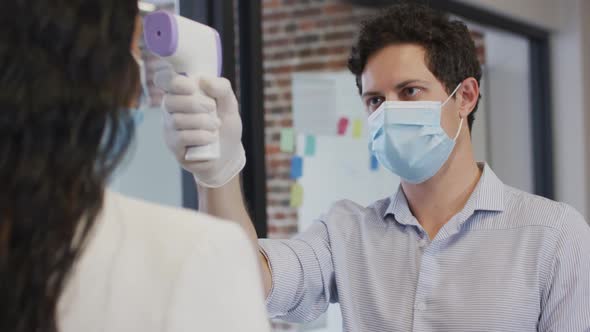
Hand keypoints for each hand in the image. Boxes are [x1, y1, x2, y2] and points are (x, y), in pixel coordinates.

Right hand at [154, 70, 244, 187]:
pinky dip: (200, 136)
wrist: (228, 154)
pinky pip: (181, 137)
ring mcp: (170, 128)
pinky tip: (211, 138)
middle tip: (212, 108)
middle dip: (194, 103)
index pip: (163, 80)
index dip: (172, 81)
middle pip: (170, 100)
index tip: (191, 86)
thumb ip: (222, 88)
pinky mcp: (174, 146)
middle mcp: (171, 109)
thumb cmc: (225, 126)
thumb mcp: (229, 104)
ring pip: (177, 120)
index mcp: (181, 93)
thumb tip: (203, 80)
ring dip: (201, 122)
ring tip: (216, 126)